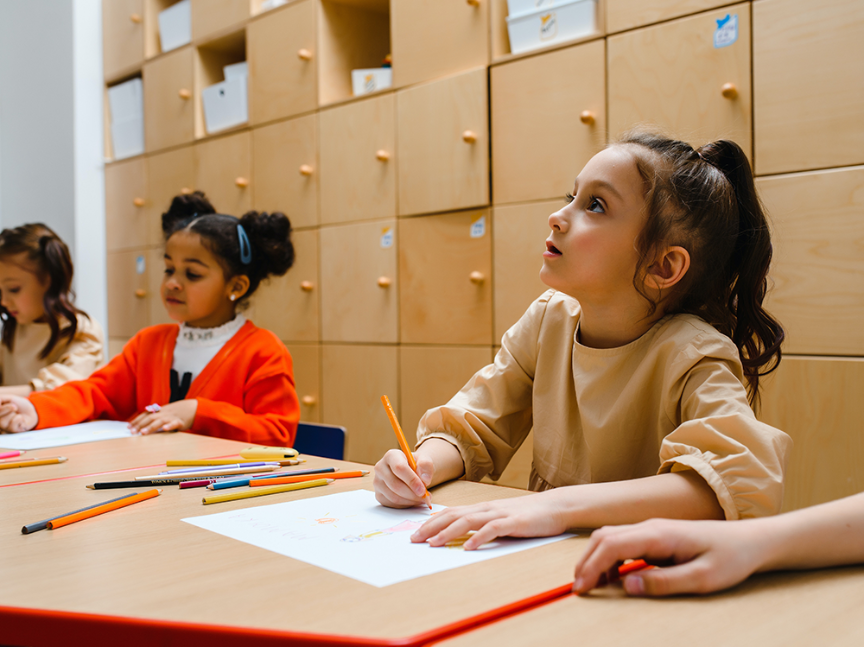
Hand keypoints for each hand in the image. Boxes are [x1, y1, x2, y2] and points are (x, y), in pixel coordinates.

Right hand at [0, 395, 38, 431]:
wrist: (32, 411)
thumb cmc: (19, 405)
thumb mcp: (8, 398)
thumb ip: (0, 399)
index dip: (1, 408)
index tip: (5, 402)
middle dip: (6, 409)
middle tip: (15, 406)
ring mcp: (4, 428)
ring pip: (2, 421)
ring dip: (13, 414)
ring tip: (16, 414)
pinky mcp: (12, 432)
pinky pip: (12, 424)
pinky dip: (19, 418)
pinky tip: (21, 419)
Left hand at [128, 399, 197, 434]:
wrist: (193, 407)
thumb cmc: (178, 412)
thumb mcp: (166, 412)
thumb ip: (156, 417)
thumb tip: (143, 424)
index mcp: (160, 411)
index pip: (145, 414)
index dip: (136, 420)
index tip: (128, 426)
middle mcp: (164, 413)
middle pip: (150, 418)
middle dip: (140, 424)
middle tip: (132, 431)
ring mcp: (172, 417)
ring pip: (160, 421)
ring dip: (150, 427)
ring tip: (143, 432)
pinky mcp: (180, 421)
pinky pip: (174, 423)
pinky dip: (169, 426)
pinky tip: (165, 429)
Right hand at [374, 449, 433, 507]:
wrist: (410, 471)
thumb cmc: (416, 465)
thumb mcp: (424, 460)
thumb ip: (426, 466)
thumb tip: (425, 480)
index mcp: (391, 456)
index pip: (399, 468)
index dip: (412, 480)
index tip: (423, 490)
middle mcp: (380, 468)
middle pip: (395, 485)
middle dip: (412, 494)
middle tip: (425, 497)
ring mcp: (377, 482)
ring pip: (394, 497)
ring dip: (410, 501)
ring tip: (421, 498)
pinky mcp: (378, 494)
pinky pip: (392, 504)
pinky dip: (405, 505)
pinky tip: (413, 500)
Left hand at [411, 490, 569, 549]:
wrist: (554, 506)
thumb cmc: (526, 514)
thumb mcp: (499, 517)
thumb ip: (481, 523)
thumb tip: (460, 535)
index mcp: (481, 508)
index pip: (450, 513)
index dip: (430, 522)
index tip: (414, 534)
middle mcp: (486, 508)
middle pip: (453, 515)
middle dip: (431, 527)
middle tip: (414, 540)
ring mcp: (499, 514)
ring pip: (468, 521)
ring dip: (448, 532)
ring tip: (433, 544)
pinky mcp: (513, 522)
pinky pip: (492, 530)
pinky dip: (478, 538)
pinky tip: (468, 547)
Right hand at [572, 518, 767, 596]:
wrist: (749, 541)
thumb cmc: (729, 559)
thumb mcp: (701, 579)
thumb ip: (663, 582)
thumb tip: (627, 586)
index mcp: (658, 535)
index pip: (611, 545)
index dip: (590, 567)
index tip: (581, 589)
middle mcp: (650, 526)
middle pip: (603, 538)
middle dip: (585, 562)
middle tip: (579, 589)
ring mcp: (652, 528)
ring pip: (610, 537)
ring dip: (595, 559)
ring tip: (593, 585)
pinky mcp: (656, 535)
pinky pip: (622, 541)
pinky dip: (608, 557)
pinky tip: (613, 576)